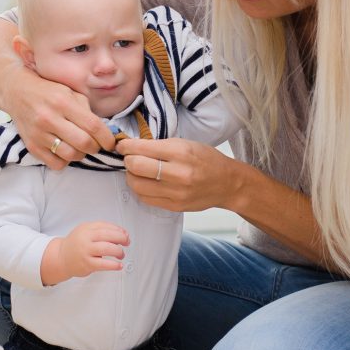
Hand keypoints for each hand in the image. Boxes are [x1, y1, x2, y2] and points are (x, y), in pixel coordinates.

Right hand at [5, 67, 115, 168]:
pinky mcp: (31, 146)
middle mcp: (50, 118)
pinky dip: (65, 161)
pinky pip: (56, 164)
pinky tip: (65, 150)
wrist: (17, 92)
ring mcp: (39, 134)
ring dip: (81, 155)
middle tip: (96, 145)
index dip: (107, 138)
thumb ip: (87, 110)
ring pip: (71, 155)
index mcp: (63, 102)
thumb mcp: (70, 92)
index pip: (93, 125)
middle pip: (84, 143)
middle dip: (96, 147)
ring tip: (81, 147)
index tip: (111, 142)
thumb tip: (104, 131)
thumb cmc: (49, 92)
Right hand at [42, 222, 129, 284]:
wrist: (61, 257)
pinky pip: (103, 264)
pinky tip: (119, 265)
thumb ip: (102, 229)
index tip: (125, 234)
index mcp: (87, 228)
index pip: (105, 226)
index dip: (118, 230)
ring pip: (106, 248)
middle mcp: (86, 238)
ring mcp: (86, 251)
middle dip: (121, 238)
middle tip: (127, 242)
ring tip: (121, 254)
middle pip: (107, 235)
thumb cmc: (76, 244)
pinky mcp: (87, 264)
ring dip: (118, 251)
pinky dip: (114, 265)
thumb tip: (122, 233)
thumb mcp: (86, 230)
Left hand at [117, 138, 237, 211]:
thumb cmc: (206, 159)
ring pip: (137, 185)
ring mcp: (176, 192)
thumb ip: (160, 145)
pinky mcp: (174, 206)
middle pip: (136, 167)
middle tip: (128, 157)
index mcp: (181, 152)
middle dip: (127, 161)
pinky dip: (140, 189)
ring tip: (136, 171)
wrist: (227, 183)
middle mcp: (178, 173)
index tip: (122, 145)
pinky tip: (145, 182)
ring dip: (131, 176)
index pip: (142, 149)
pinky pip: (146, 199)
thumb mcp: (186, 143)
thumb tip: (132, 146)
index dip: (126, 146)